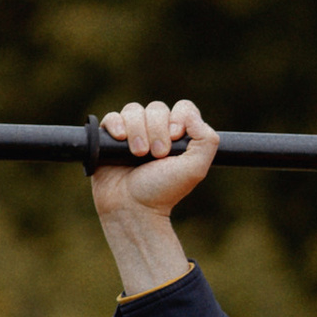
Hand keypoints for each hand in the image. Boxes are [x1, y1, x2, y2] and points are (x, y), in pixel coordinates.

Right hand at [89, 98, 217, 297]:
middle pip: (157, 108)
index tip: (175, 139)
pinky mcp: (109, 139)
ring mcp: (132, 133)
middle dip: (157, 130)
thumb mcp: (195, 169)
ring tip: (138, 154)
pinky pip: (112, 117)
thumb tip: (190, 114)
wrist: (132, 208)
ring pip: (133, 110)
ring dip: (137, 130)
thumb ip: (207, 140)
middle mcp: (156, 131)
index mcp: (178, 136)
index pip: (183, 108)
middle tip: (157, 155)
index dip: (179, 118)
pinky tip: (121, 140)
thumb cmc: (164, 191)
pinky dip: (117, 125)